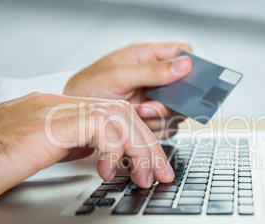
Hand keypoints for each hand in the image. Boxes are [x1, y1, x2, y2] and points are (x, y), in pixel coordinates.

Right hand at [0, 93, 173, 204]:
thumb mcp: (41, 152)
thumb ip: (70, 145)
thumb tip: (96, 152)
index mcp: (61, 111)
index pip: (113, 114)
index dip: (139, 140)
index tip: (151, 165)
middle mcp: (60, 105)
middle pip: (122, 113)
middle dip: (148, 146)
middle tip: (159, 174)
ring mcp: (54, 110)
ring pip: (117, 116)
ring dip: (138, 149)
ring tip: (143, 177)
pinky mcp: (49, 122)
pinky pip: (98, 125)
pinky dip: (112, 149)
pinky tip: (108, 170)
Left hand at [64, 42, 192, 138]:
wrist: (75, 118)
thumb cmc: (87, 88)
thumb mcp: (119, 74)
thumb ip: (152, 70)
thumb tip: (185, 64)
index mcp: (148, 57)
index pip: (183, 52)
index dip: (189, 64)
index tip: (184, 80)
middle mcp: (155, 78)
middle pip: (185, 87)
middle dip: (171, 100)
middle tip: (150, 105)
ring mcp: (156, 100)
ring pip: (178, 110)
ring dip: (159, 117)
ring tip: (137, 112)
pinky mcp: (153, 120)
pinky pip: (168, 127)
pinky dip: (155, 129)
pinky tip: (138, 123)